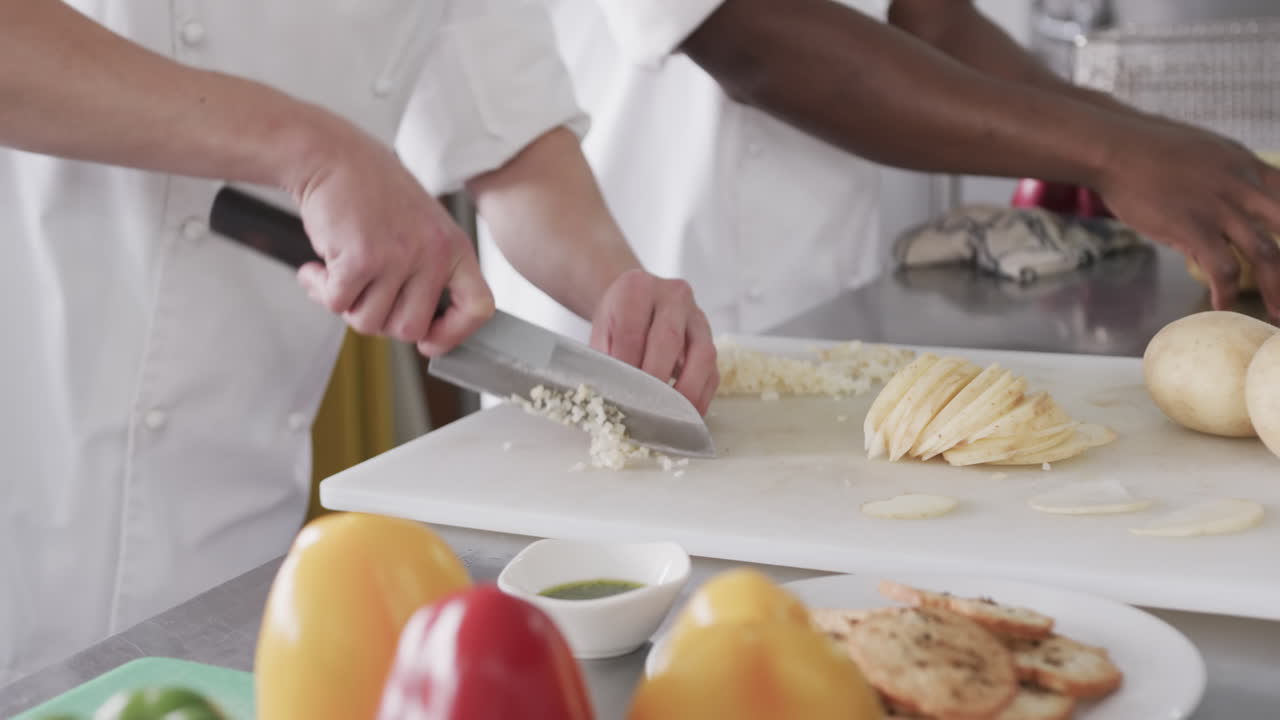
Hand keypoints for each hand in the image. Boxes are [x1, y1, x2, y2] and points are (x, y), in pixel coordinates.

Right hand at [291, 123, 494, 355]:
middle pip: (408, 330)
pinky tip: (318, 268)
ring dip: (345, 303)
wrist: (333, 155)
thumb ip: (428, 275)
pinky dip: (320, 290)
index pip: (478, 308)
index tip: (429, 340)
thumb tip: (422, 334)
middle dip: (379, 319)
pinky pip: (337, 304)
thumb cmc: (373, 194)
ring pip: (368, 322)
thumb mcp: (422, 229)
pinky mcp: (360, 258)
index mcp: (455, 248)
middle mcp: (433, 254)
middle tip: (363, 292)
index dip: (454, 334)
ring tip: (341, 271)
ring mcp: (398, 257)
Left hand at [590, 270, 719, 414]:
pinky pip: (713, 370)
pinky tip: (687, 412)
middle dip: (656, 377)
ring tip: (671, 414)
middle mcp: (673, 296)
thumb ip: (605, 356)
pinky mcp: (710, 339)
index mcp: (638, 287)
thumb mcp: (602, 329)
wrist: (638, 299)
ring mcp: (697, 317)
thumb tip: (611, 393)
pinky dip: (701, 395)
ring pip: (702, 354)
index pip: (632, 328)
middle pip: (669, 338)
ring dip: (687, 389)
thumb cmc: (619, 318)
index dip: (627, 363)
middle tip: (645, 406)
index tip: (621, 391)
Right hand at [1096, 119, 1279, 316]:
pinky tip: (1222, 306)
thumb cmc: (1145, 148)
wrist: (1114, 148)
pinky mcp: (1193, 228)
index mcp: (1246, 165)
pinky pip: (1222, 268)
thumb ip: (1221, 178)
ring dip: (1274, 288)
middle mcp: (1242, 186)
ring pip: (1265, 253)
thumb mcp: (1201, 152)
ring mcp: (1219, 208)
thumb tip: (1220, 205)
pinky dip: (1226, 292)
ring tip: (1275, 312)